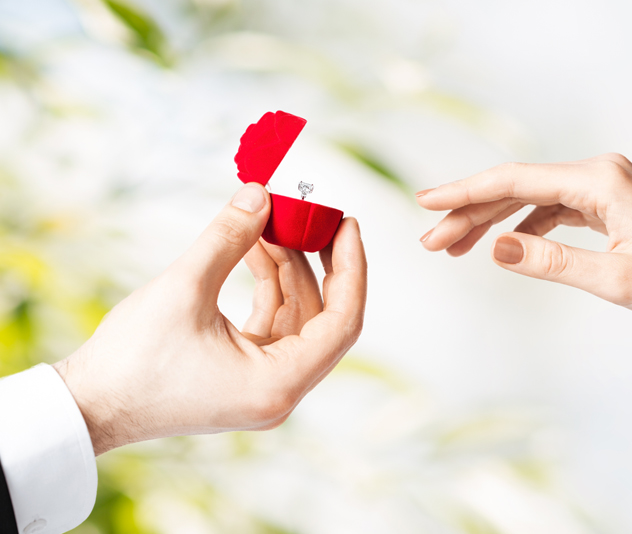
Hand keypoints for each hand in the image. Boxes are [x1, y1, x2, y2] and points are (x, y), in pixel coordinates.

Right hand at [54, 183, 366, 454]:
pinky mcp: (244, 373)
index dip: (351, 269)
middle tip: (315, 216)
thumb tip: (261, 193)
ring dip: (287, 268)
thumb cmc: (132, 360)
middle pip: (322, 317)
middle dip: (319, 263)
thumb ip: (229, 237)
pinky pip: (270, 322)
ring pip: (295, 316)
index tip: (346, 225)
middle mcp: (279, 390)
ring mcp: (262, 383)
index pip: (342, 322)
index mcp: (278, 384)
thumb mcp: (185, 288)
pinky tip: (254, 248)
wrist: (90, 404)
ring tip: (269, 221)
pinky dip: (267, 286)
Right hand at [417, 153, 631, 354]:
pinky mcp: (602, 203)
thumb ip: (550, 261)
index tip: (428, 201)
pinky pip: (548, 209)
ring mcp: (600, 187)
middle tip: (431, 241)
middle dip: (470, 214)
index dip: (466, 192)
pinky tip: (500, 244)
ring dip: (490, 221)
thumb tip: (496, 248)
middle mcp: (597, 174)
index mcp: (600, 180)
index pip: (516, 182)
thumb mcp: (612, 279)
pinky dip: (520, 226)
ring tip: (453, 246)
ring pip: (528, 198)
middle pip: (516, 188)